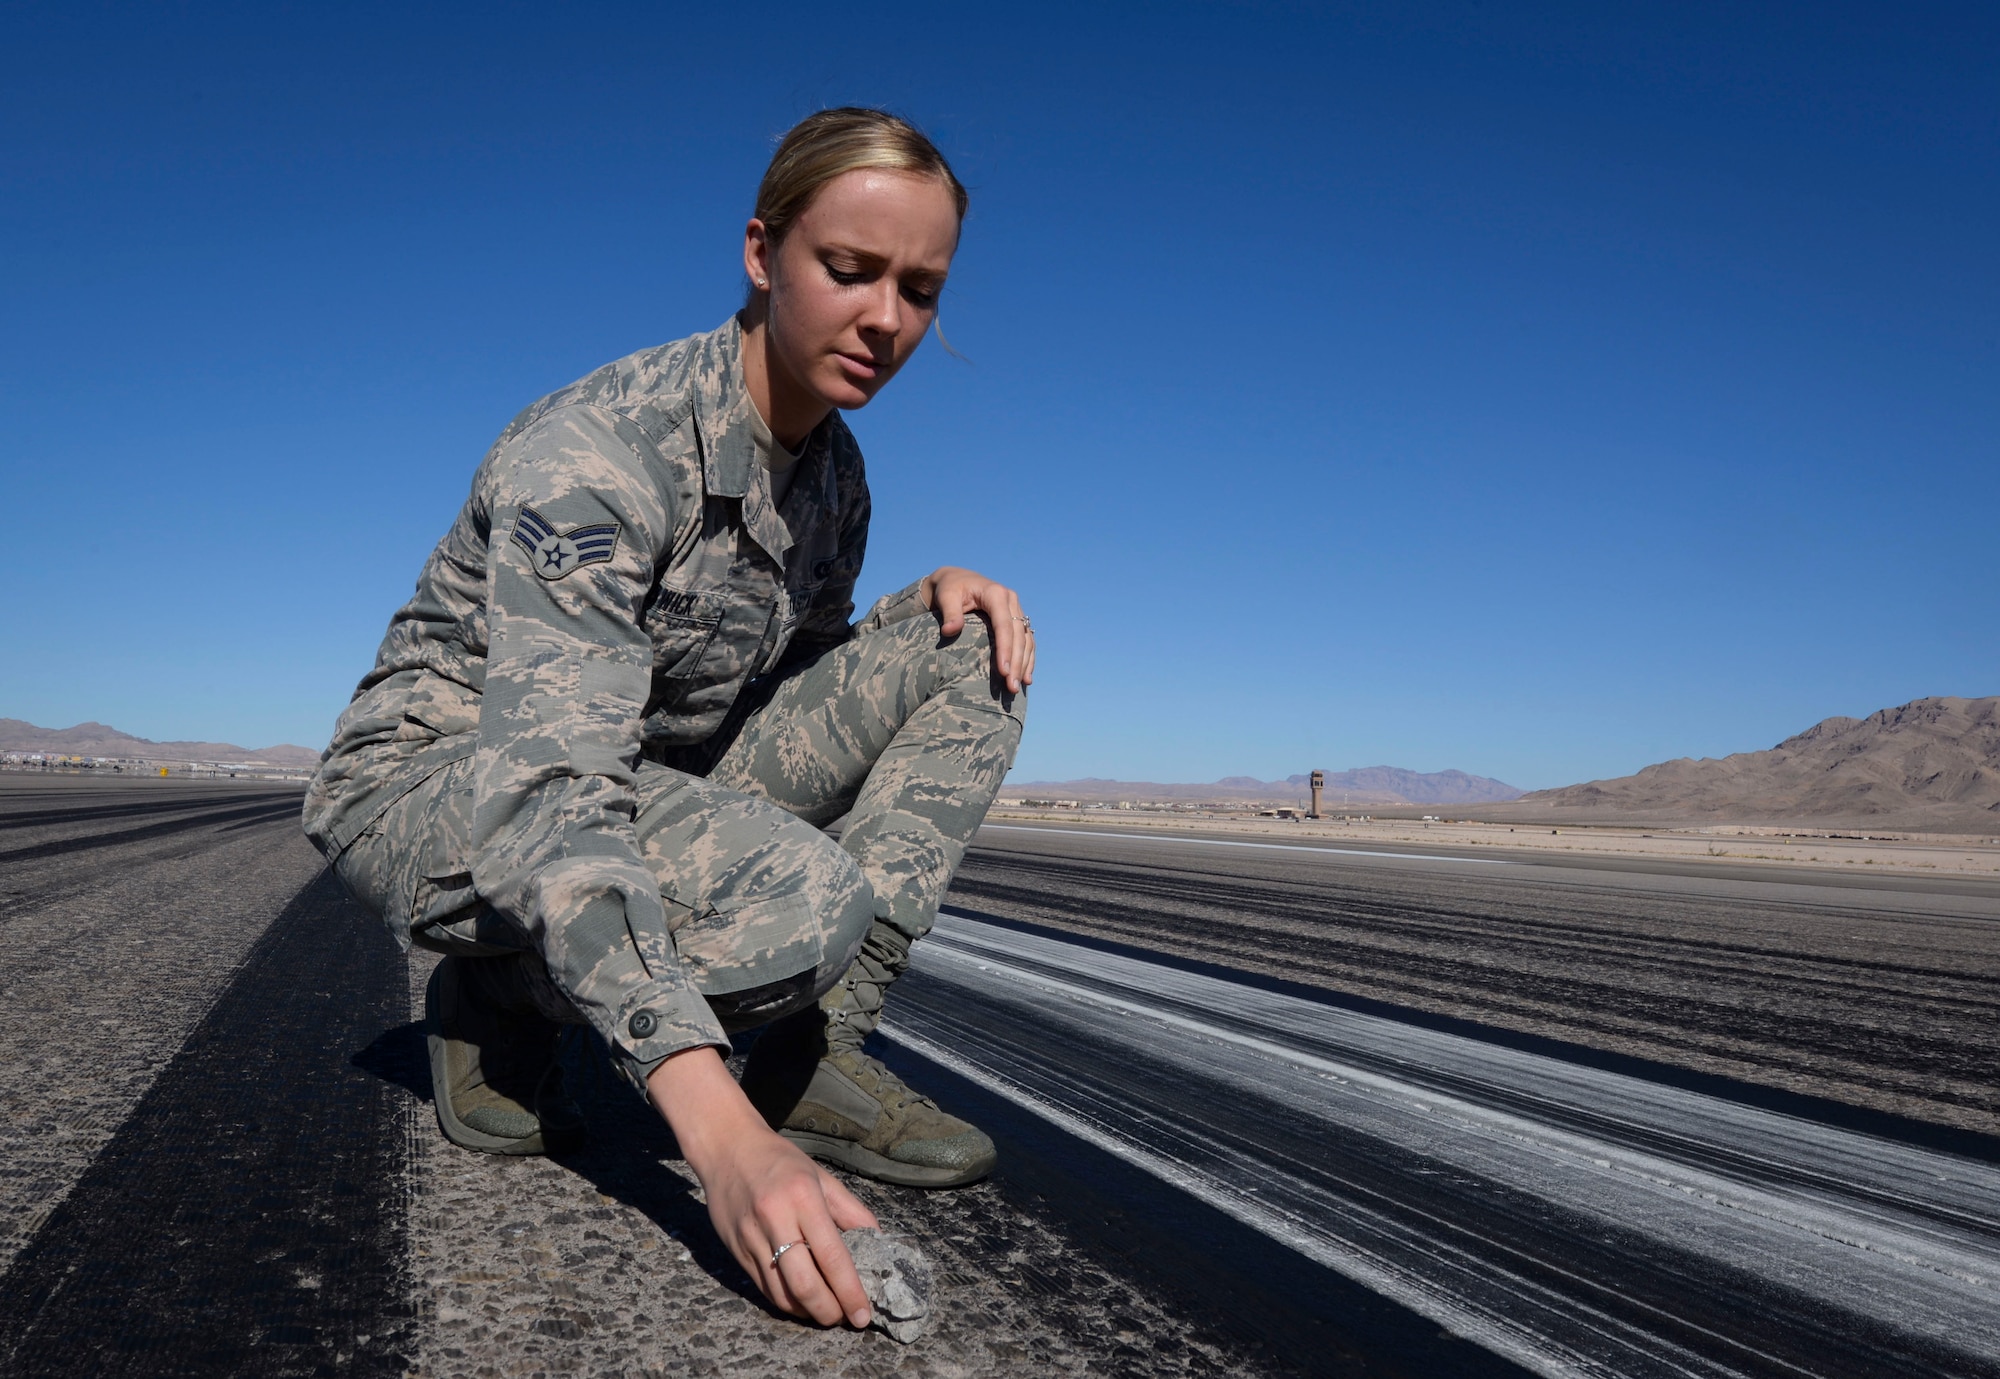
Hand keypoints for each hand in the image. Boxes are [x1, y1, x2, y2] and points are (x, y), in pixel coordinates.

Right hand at [647, 1046, 879, 1326]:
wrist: (725, 1148)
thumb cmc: (780, 1160)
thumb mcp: (821, 1176)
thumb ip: (851, 1211)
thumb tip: (878, 1243)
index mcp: (802, 1197)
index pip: (831, 1255)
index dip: (850, 1290)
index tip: (863, 1313)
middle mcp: (774, 1219)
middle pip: (804, 1284)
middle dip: (829, 1310)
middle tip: (845, 1318)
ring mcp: (751, 1238)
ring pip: (781, 1294)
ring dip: (807, 1312)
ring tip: (826, 1312)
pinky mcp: (735, 1251)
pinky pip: (763, 1288)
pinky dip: (786, 1302)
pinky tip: (801, 1302)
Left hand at [919, 566, 1035, 692]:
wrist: (958, 579)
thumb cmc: (950, 588)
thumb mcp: (946, 596)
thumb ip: (949, 612)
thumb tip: (949, 631)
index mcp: (996, 594)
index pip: (1004, 625)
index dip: (1005, 649)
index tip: (1002, 671)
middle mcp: (1011, 601)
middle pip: (1018, 635)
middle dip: (1016, 662)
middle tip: (1011, 687)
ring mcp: (1016, 610)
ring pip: (1026, 639)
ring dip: (1024, 664)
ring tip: (1018, 686)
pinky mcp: (1016, 619)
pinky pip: (1026, 640)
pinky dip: (1028, 658)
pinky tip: (1026, 677)